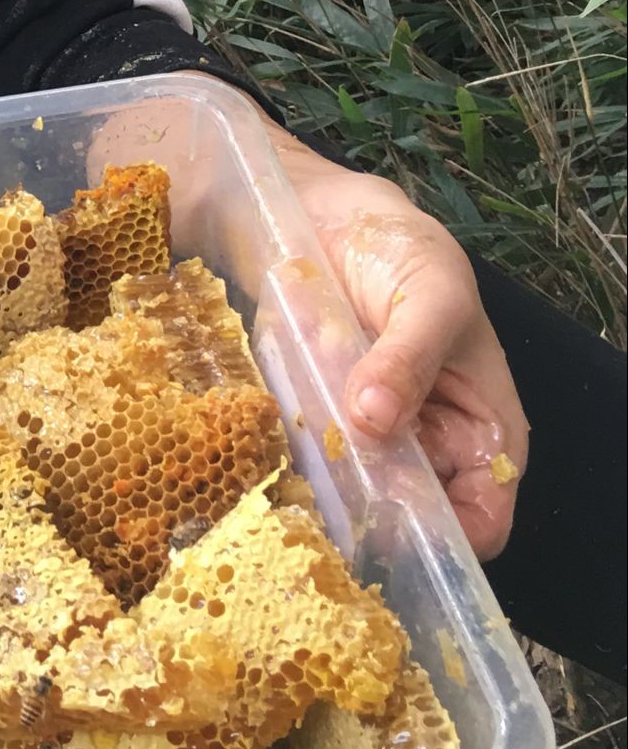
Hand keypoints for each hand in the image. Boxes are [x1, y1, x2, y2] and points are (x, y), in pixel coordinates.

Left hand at [269, 127, 526, 559]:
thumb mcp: (430, 294)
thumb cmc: (404, 253)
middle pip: (413, 514)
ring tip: (292, 483)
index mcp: (481, 427)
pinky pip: (305, 461)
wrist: (327, 214)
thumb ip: (409, 358)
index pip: (484, 514)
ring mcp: (366, 435)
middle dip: (378, 518)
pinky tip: (263, 457)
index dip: (451, 533)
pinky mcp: (314, 418)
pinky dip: (288, 464)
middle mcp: (427, 444)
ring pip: (355, 495)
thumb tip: (375, 421)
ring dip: (326, 496)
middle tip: (332, 505)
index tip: (399, 526)